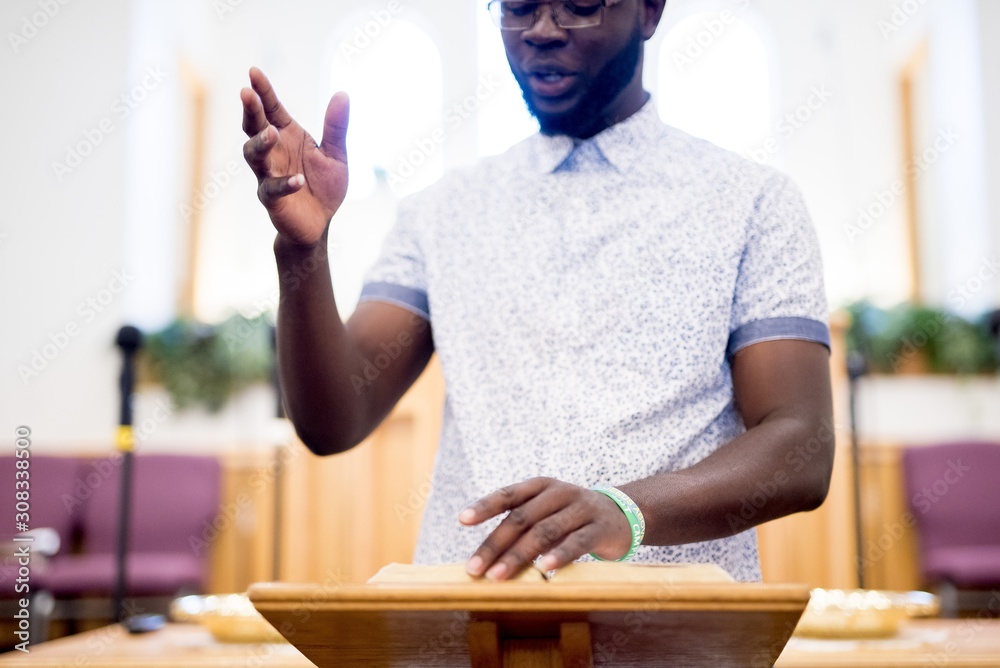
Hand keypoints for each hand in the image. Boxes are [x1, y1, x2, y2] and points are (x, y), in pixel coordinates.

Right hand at [241, 67, 349, 247]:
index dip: (263, 91)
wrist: (320, 223)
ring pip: (254, 156)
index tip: (254, 71)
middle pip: (254, 127)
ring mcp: (268, 175)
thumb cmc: (324, 186)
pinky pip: (272, 189)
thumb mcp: (336, 154)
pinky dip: (284, 184)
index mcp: (287, 136)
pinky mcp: (272, 199)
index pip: (271, 108)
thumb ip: (337, 128)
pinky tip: (298, 180)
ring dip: (260, 142)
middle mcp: (273, 152)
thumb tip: (343, 94)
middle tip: (247, 94)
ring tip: (272, 132)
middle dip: (251, 110)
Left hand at [460, 477, 633, 580]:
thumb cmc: (571, 518)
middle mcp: (559, 493)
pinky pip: (577, 542)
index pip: (508, 495)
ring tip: (499, 576)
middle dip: (495, 545)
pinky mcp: (600, 528)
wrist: (622, 516)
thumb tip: (484, 558)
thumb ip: (522, 528)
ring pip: (545, 531)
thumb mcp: (547, 514)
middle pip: (521, 518)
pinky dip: (559, 555)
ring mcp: (581, 508)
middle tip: (475, 569)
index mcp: (541, 486)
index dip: (485, 506)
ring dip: (519, 555)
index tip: (462, 520)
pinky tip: (545, 570)